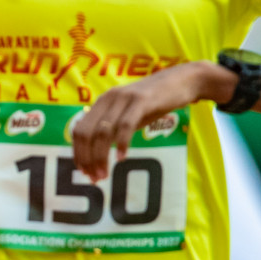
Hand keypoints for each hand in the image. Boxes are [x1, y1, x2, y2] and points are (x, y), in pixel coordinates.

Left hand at [71, 62, 219, 181]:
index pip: (78, 131)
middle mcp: (108, 99)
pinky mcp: (141, 101)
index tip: (85, 173)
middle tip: (96, 178)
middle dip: (87, 159)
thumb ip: (113, 131)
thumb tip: (96, 156)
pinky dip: (122, 144)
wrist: (182, 81)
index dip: (79, 154)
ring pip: (103, 132)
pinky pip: (126, 125)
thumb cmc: (153, 103)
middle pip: (86, 133)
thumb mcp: (128, 116)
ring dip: (101, 156)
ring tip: (105, 174)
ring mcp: (124, 99)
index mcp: (101, 103)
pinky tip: (122, 158)